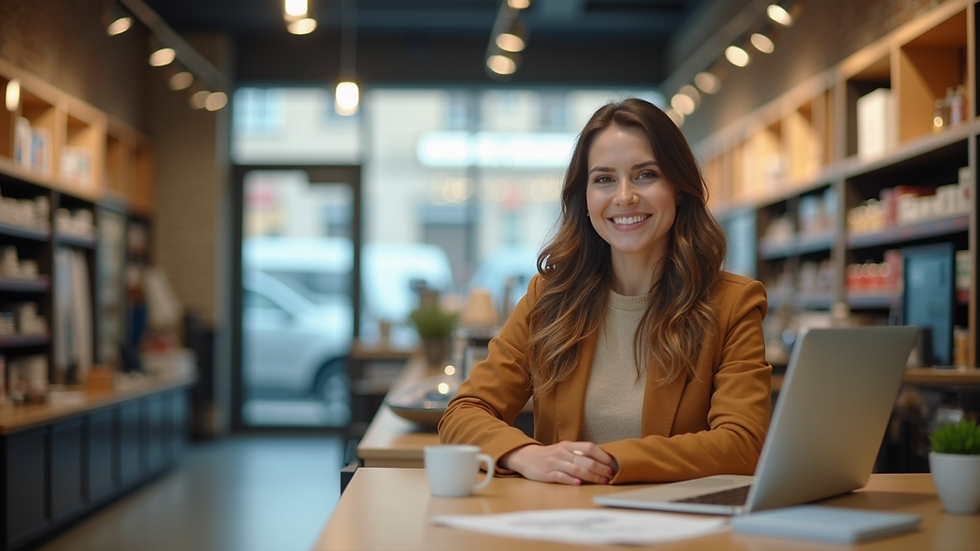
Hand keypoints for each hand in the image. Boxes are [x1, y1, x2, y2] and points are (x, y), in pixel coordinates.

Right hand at [501, 441, 617, 484]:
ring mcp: (554, 463)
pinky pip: (561, 476)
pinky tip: (578, 483)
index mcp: (568, 445)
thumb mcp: (564, 450)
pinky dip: (571, 480)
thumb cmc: (549, 455)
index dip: (603, 456)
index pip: (589, 448)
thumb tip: (601, 462)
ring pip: (576, 468)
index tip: (613, 465)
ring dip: (591, 476)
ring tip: (601, 481)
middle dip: (600, 469)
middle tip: (610, 476)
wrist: (525, 457)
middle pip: (586, 460)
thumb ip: (579, 454)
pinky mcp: (547, 473)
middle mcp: (562, 452)